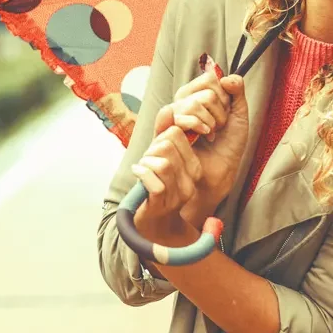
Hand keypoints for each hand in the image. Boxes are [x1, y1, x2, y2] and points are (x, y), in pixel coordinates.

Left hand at [131, 123, 203, 240]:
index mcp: (194, 166)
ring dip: (146, 162)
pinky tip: (138, 174)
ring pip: (163, 162)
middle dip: (152, 148)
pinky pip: (154, 179)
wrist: (153, 223)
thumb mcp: (161, 158)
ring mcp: (178, 193)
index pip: (177, 133)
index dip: (161, 136)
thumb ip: (164, 134)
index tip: (157, 150)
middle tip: (148, 160)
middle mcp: (191, 179)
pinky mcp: (162, 203)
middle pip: (169, 144)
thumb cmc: (156, 186)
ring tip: (143, 169)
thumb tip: (169, 109)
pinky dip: (141, 173)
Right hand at [154, 69, 248, 200]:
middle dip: (219, 113)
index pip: (209, 79)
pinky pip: (174, 114)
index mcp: (197, 95)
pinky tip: (200, 135)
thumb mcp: (239, 117)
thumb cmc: (226, 147)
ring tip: (209, 135)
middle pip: (204, 92)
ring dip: (208, 122)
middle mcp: (182, 102)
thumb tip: (227, 77)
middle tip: (217, 128)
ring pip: (192, 103)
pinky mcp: (162, 129)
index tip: (226, 113)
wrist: (218, 172)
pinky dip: (194, 124)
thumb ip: (237, 92)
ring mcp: (172, 115)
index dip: (223, 96)